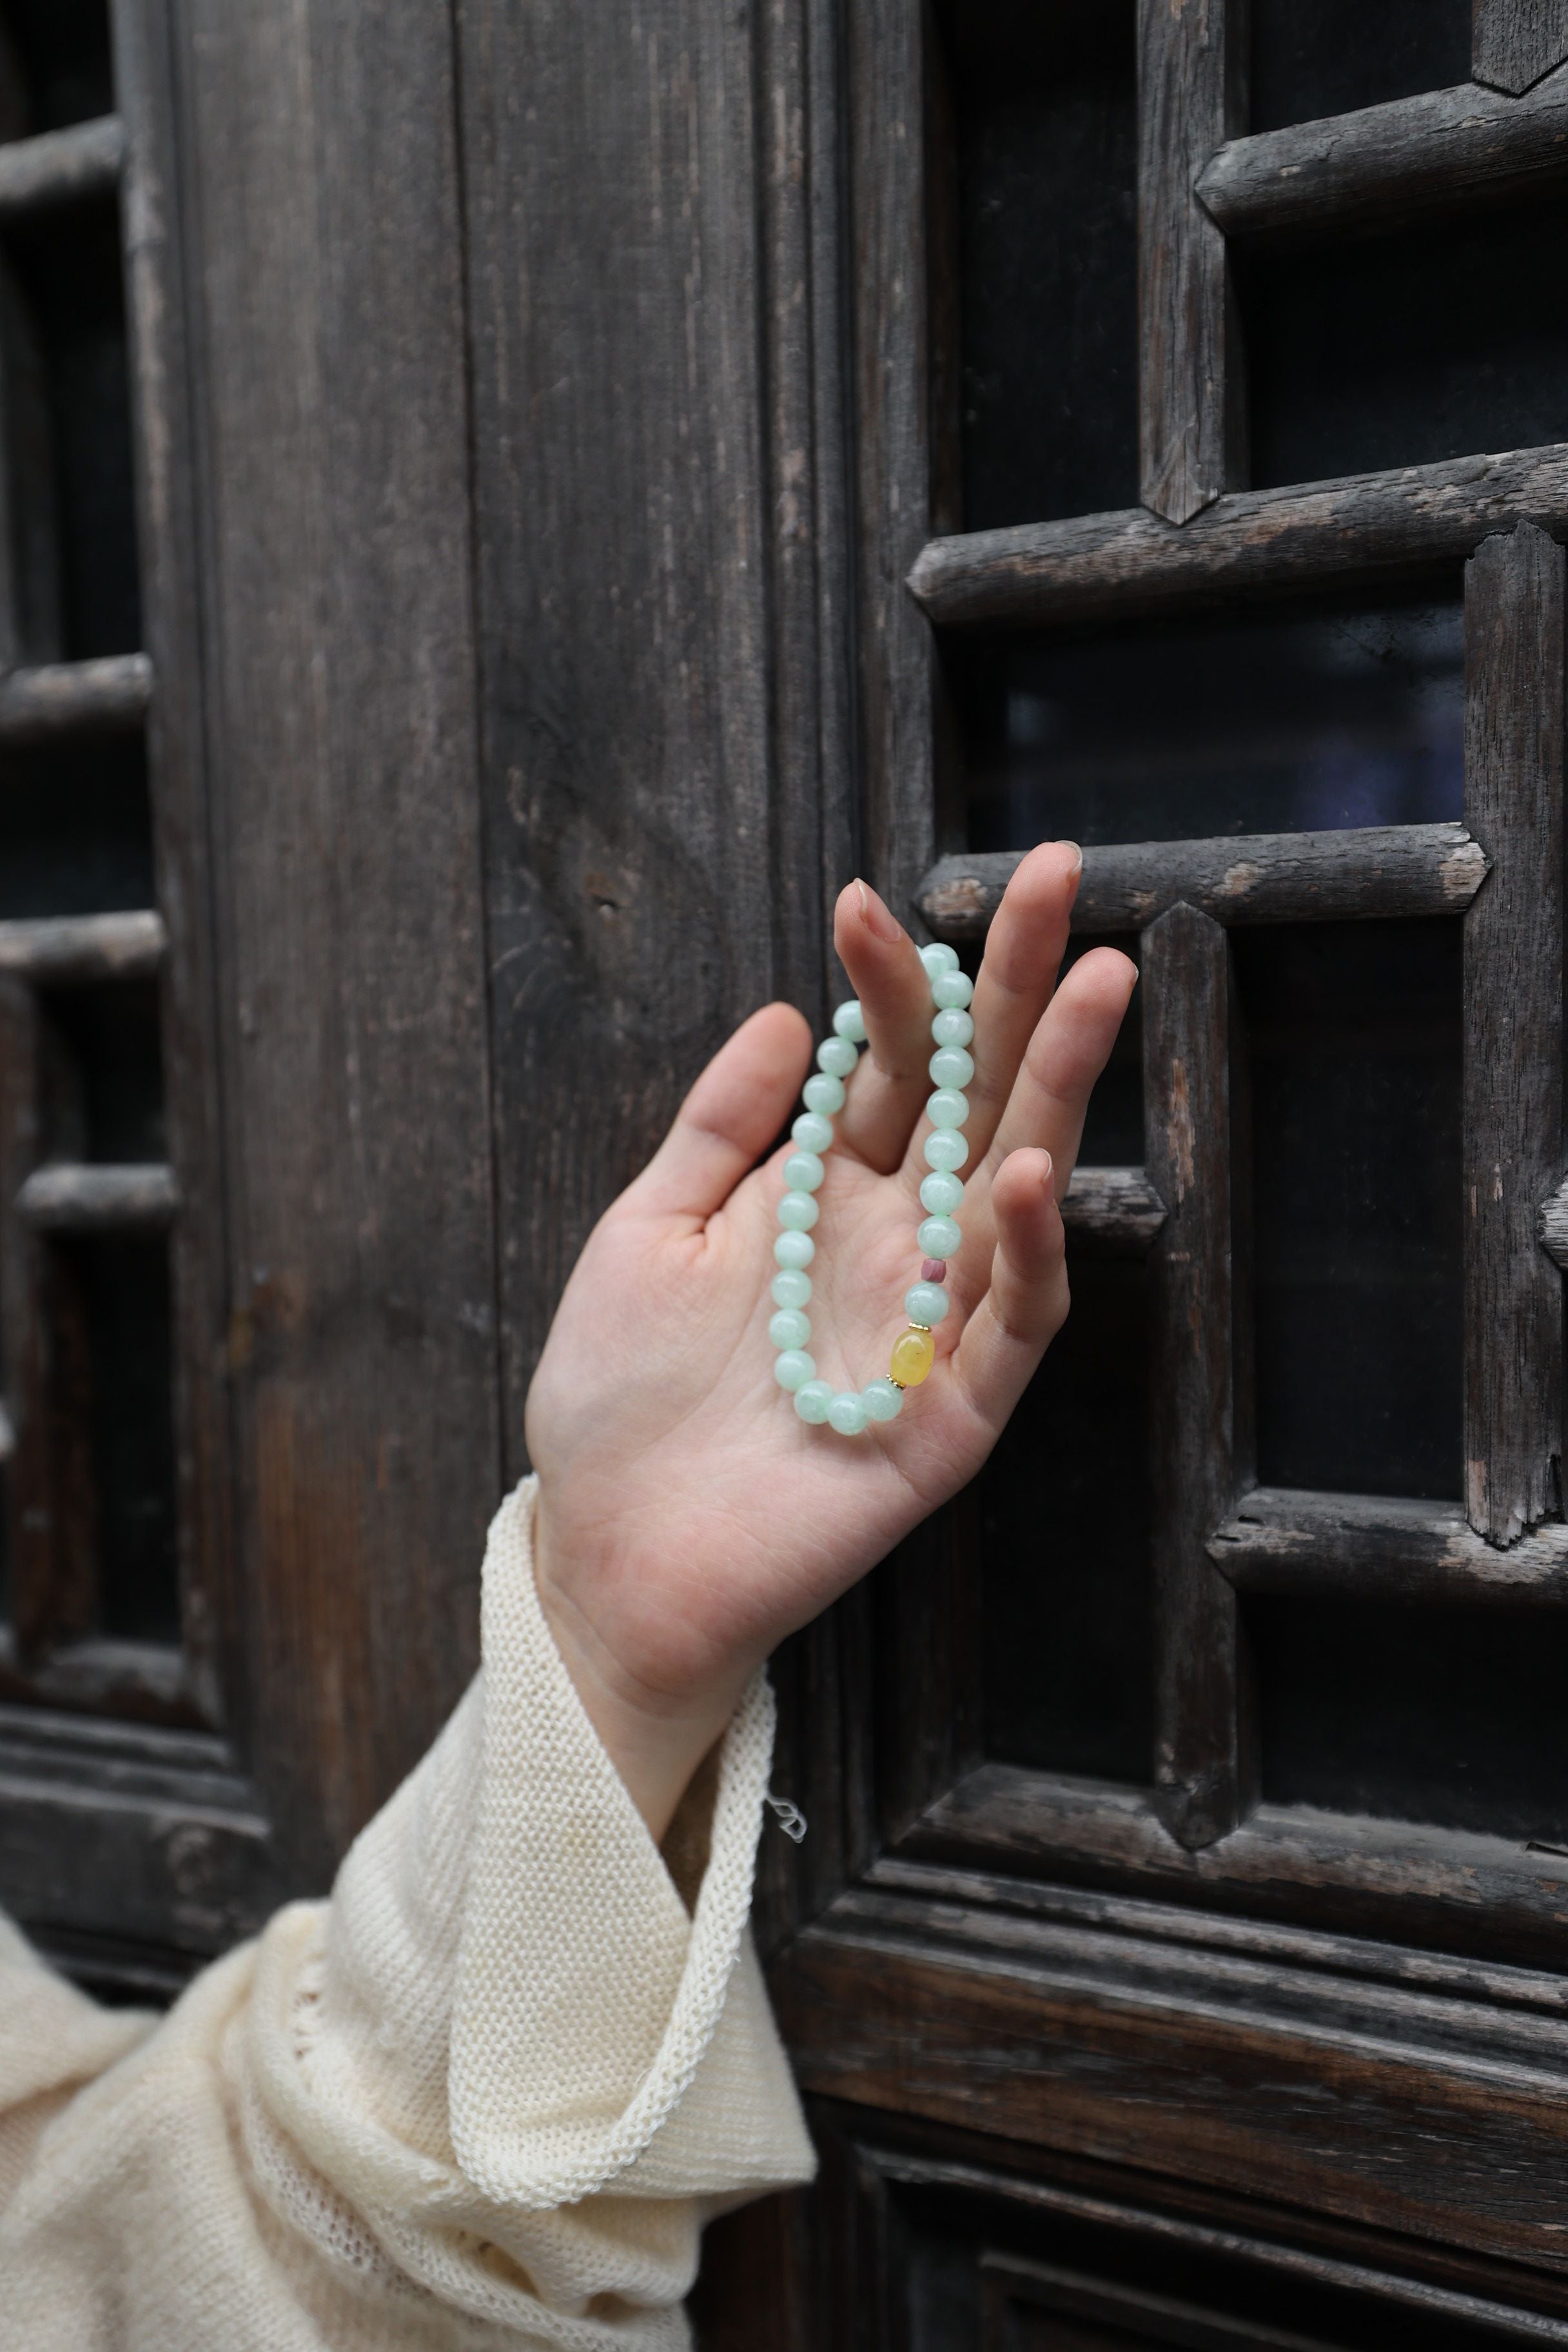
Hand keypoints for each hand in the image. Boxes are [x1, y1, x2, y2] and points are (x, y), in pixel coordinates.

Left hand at [527, 845, 1136, 1837]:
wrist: (606, 1550)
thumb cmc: (617, 1398)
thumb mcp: (648, 1231)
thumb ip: (718, 1128)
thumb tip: (781, 1012)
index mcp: (827, 1195)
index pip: (887, 1064)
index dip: (888, 980)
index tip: (863, 897)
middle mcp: (896, 1245)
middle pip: (977, 1097)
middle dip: (1017, 988)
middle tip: (1057, 873)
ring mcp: (932, 1325)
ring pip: (1020, 1190)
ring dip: (1058, 1089)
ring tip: (1091, 982)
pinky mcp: (949, 1416)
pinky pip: (1009, 1326)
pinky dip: (1024, 1252)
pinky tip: (1019, 1171)